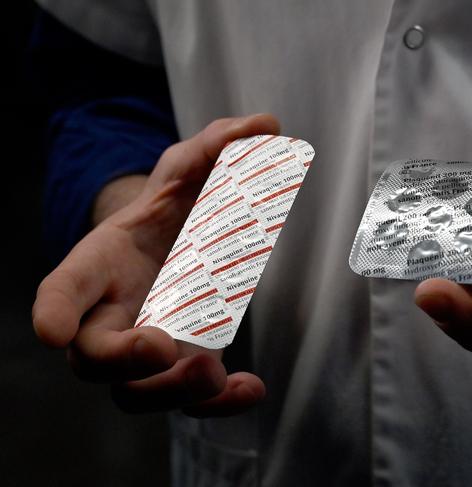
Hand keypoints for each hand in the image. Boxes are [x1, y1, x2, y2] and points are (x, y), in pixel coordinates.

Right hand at [33, 114, 278, 415]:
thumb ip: (220, 147)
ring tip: (212, 371)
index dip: (55, 309)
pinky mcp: (182, 366)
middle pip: (92, 356)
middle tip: (162, 347)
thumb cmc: (173, 209)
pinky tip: (250, 387)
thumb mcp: (192, 170)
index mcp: (101, 263)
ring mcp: (145, 349)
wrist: (181, 244)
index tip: (52, 328)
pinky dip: (216, 404)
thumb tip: (265, 125)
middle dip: (120, 359)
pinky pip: (188, 402)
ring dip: (170, 391)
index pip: (65, 287)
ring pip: (135, 393)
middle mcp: (112, 314)